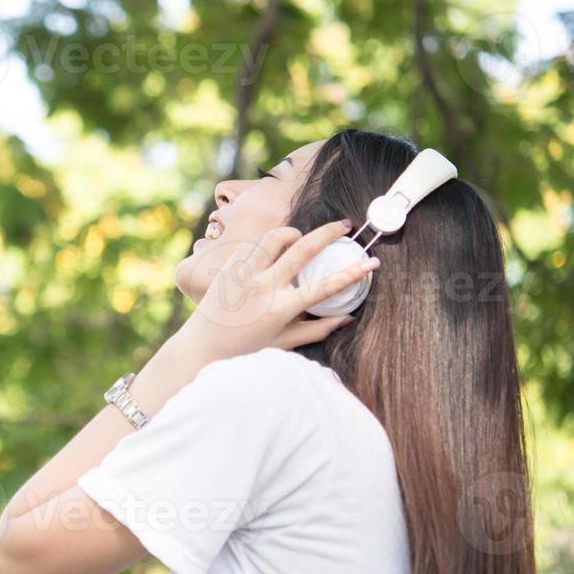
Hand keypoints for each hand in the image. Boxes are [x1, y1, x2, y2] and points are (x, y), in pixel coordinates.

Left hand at [178, 219, 378, 361]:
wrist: (202, 346)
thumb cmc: (245, 348)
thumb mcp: (284, 342)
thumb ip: (318, 329)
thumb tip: (348, 317)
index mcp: (281, 309)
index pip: (325, 287)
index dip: (353, 273)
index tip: (371, 262)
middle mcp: (263, 287)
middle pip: (303, 248)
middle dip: (328, 232)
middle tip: (344, 224)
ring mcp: (244, 273)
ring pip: (276, 237)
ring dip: (294, 234)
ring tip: (300, 239)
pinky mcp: (230, 266)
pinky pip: (255, 244)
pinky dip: (269, 244)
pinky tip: (273, 252)